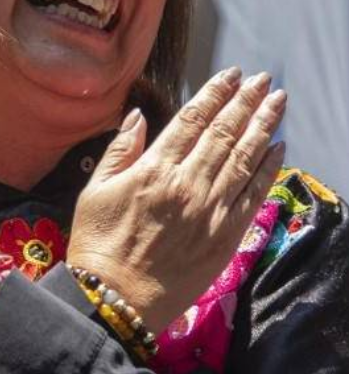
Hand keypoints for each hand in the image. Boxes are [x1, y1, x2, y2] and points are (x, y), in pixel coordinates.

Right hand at [67, 68, 286, 333]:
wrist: (116, 298)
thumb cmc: (98, 243)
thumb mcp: (95, 192)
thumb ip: (119, 151)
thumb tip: (137, 117)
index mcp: (154, 169)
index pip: (192, 121)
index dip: (215, 94)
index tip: (231, 75)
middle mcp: (188, 183)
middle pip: (225, 133)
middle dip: (247, 102)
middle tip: (263, 81)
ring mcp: (212, 209)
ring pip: (246, 158)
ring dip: (264, 126)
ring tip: (277, 102)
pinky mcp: (226, 234)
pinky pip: (254, 193)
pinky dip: (268, 168)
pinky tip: (278, 147)